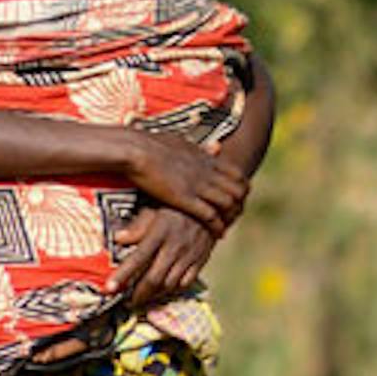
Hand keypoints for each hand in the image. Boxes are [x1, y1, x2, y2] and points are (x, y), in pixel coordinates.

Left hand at [110, 205, 218, 307]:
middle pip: (154, 278)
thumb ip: (136, 226)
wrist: (211, 207)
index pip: (138, 258)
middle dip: (138, 295)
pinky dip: (172, 290)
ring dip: (154, 295)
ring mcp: (188, 256)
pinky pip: (186, 282)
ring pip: (169, 284)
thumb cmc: (175, 208)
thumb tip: (117, 239)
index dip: (122, 275)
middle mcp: (174, 247)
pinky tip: (163, 291)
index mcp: (159, 233)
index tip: (109, 289)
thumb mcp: (153, 209)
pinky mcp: (200, 261)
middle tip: (127, 302)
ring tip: (142, 298)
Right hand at [122, 130, 246, 229]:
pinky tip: (219, 233)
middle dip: (240, 204)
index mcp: (207, 158)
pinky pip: (211, 216)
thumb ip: (202, 148)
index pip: (238, 175)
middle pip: (238, 190)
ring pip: (228, 204)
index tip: (237, 197)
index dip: (241, 188)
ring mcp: (198, 186)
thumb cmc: (153, 144)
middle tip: (235, 215)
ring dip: (231, 217)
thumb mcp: (184, 142)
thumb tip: (216, 146)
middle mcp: (207, 172)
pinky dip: (218, 226)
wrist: (136, 150)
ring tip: (228, 225)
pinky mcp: (185, 199)